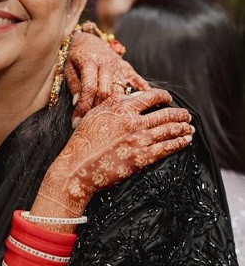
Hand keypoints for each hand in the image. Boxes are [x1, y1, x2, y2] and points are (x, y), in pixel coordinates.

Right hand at [32, 87, 192, 217]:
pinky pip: (167, 147)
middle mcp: (132, 120)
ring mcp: (139, 139)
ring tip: (189, 128)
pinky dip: (179, 143)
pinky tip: (185, 141)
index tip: (168, 99)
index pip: (150, 96)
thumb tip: (126, 96)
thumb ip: (111, 104)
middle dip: (179, 114)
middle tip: (186, 116)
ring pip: (169, 129)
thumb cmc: (81, 143)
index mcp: (120, 106)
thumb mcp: (93, 115)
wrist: (76, 169)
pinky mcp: (142, 157)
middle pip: (165, 113)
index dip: (163, 97)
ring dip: (182, 128)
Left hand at [66, 28, 149, 119]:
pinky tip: (146, 108)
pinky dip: (143, 95)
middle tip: (92, 125)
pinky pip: (138, 83)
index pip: (89, 88)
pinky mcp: (129, 69)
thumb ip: (74, 85)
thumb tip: (76, 104)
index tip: (76, 122)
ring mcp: (120, 67)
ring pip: (121, 91)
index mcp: (89, 62)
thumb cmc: (76, 57)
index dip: (82, 107)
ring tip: (113, 123)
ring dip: (117, 108)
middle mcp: (106, 64)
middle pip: (106, 91)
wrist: (89, 39)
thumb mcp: (69, 68)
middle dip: (98, 111)